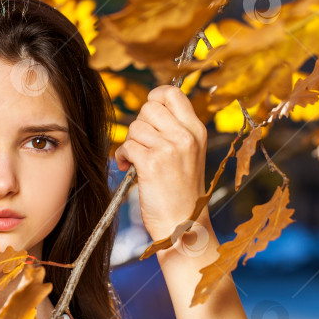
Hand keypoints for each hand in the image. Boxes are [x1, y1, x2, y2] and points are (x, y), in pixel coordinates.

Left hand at [113, 85, 208, 239]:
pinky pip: (127, 145)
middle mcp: (186, 136)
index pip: (172, 93)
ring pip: (135, 127)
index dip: (154, 98)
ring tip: (134, 160)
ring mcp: (170, 149)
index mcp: (196, 130)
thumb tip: (148, 111)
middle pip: (149, 107)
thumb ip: (175, 131)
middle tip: (141, 145)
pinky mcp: (152, 164)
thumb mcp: (189, 155)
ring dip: (129, 143)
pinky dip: (122, 156)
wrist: (183, 225)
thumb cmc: (181, 193)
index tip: (147, 116)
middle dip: (139, 125)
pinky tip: (127, 168)